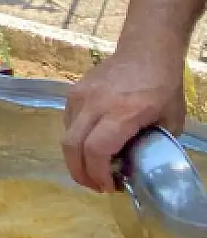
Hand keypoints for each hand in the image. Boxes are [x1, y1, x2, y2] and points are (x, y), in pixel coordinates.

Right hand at [63, 44, 186, 191]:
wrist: (145, 51)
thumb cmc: (162, 86)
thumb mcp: (170, 122)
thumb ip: (152, 145)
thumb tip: (137, 165)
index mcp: (121, 113)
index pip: (95, 149)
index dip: (98, 174)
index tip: (110, 187)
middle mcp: (94, 104)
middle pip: (71, 145)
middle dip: (80, 173)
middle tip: (95, 186)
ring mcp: (79, 95)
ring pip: (66, 134)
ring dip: (76, 157)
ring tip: (92, 168)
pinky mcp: (74, 90)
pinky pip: (68, 121)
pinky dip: (75, 139)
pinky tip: (90, 143)